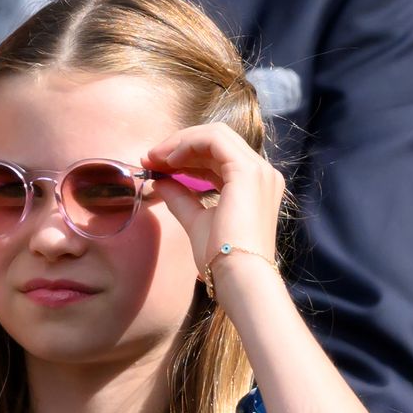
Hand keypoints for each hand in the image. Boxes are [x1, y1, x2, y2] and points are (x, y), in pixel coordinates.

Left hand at [143, 123, 283, 297]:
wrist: (238, 276)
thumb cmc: (221, 258)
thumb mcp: (196, 221)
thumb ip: (181, 198)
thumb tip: (160, 181)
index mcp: (253, 185)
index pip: (218, 157)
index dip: (185, 156)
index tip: (155, 165)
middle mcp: (261, 173)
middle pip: (217, 141)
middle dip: (180, 146)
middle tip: (150, 158)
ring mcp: (258, 170)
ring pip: (216, 136)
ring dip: (181, 143)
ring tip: (154, 158)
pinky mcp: (247, 171)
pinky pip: (214, 141)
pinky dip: (188, 145)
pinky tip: (168, 160)